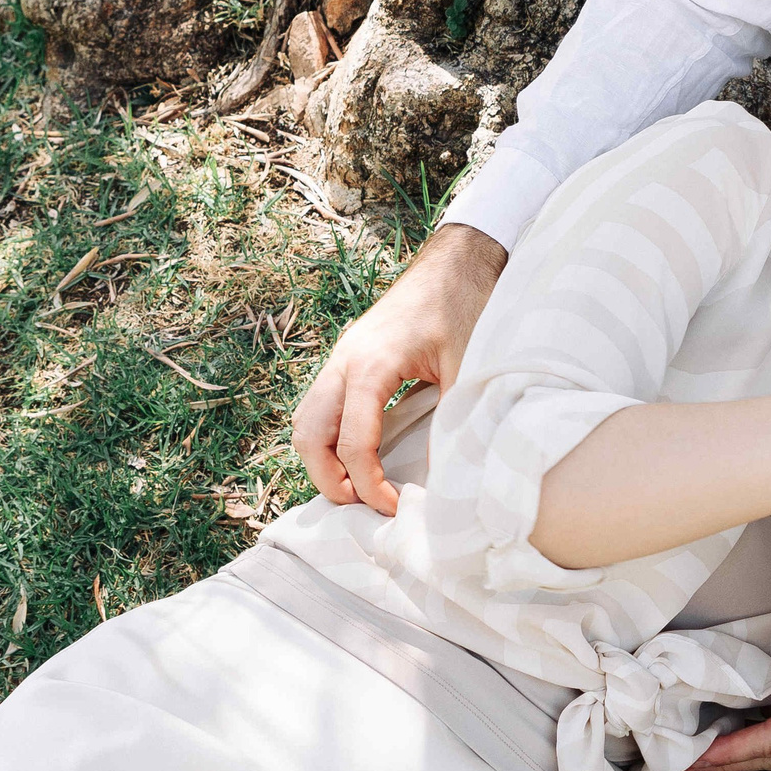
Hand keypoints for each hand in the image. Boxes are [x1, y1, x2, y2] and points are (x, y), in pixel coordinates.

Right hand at [291, 223, 505, 512]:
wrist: (454, 263)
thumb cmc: (461, 307)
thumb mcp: (465, 367)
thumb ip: (450, 420)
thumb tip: (442, 477)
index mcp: (371, 365)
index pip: (353, 442)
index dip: (370, 485)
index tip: (395, 507)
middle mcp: (344, 362)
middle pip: (309, 436)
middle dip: (328, 480)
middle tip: (362, 507)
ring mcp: (340, 358)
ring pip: (305, 422)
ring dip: (321, 460)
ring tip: (356, 488)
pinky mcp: (346, 358)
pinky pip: (318, 407)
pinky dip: (325, 438)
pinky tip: (355, 455)